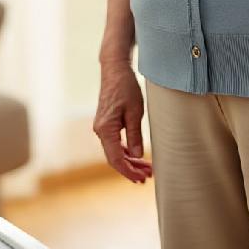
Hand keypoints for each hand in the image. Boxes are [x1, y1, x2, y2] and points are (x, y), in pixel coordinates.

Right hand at [93, 60, 152, 183]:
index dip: (129, 171)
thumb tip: (137, 156)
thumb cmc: (125, 87)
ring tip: (146, 168)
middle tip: (148, 177)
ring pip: (114, 151)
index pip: (116, 158)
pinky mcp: (106, 123)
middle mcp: (100, 130)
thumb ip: (135, 135)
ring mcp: (102, 127)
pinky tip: (136, 156)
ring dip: (129, 161)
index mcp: (105, 129)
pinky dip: (125, 152)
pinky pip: (114, 143)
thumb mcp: (135, 112)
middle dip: (131, 169)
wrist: (115, 69)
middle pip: (114, 158)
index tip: (142, 178)